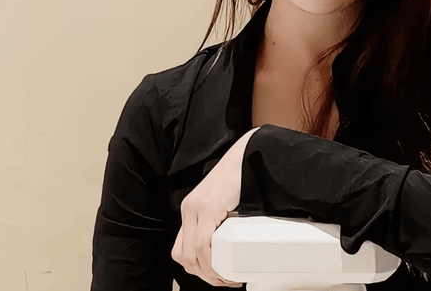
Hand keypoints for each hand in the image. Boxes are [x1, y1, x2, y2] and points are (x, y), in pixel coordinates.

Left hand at [171, 127, 260, 286]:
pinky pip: (203, 243)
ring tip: (229, 276)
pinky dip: (212, 260)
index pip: (182, 250)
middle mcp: (189, 209)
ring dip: (210, 271)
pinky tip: (224, 265)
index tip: (217, 276)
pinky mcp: (209, 207)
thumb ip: (219, 219)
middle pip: (184, 256)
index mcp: (191, 209)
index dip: (197, 269)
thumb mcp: (224, 201)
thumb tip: (227, 244)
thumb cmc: (241, 177)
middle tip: (225, 280)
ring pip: (192, 253)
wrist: (248, 153)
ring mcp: (197, 208)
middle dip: (204, 275)